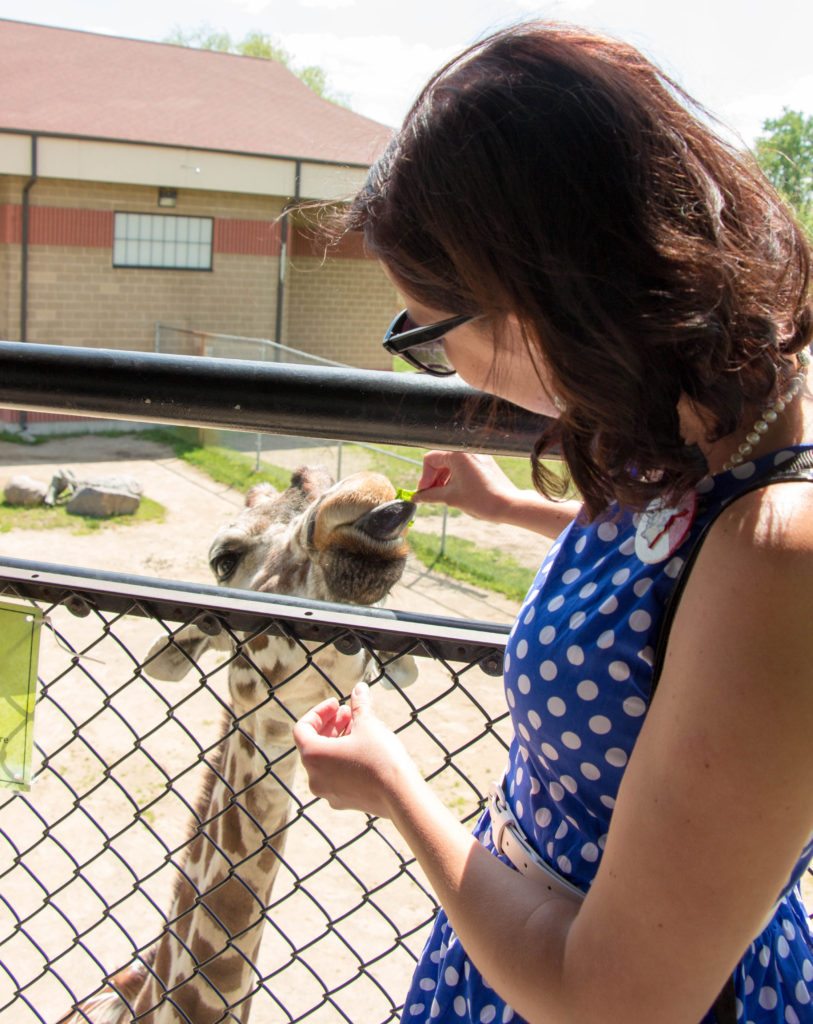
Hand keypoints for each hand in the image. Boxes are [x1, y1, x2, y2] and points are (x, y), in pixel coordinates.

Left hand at [293, 683, 423, 818]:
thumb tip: (359, 688)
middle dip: (330, 725)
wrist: (401, 795)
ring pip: (325, 761)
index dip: (319, 712)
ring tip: (358, 729)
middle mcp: (314, 777)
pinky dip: (343, 759)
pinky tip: (364, 751)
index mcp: (313, 756)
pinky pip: (335, 775)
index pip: (302, 728)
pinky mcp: (342, 801)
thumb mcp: (368, 724)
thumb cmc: (380, 757)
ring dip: (337, 741)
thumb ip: (359, 705)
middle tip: (349, 714)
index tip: (337, 705)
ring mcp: (327, 792)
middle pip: (313, 745)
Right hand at [414, 451, 520, 520]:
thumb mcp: (450, 498)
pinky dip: (456, 478)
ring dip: (444, 480)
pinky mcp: (485, 463)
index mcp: (457, 454)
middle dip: (433, 479)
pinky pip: (464, 467)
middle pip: (440, 461)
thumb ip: (430, 495)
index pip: (430, 459)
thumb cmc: (481, 500)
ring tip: (443, 497)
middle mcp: (467, 450)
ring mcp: (478, 456)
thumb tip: (415, 497)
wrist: (509, 505)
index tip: (423, 493)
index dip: (424, 478)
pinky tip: (456, 493)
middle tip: (430, 496)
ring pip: (452, 464)